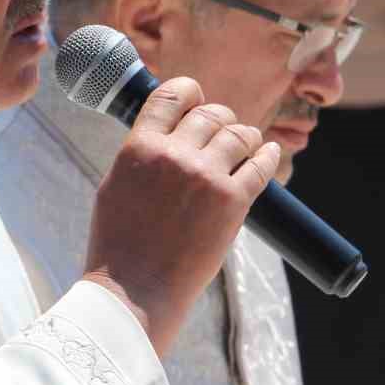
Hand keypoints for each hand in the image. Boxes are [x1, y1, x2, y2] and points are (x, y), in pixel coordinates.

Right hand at [82, 77, 278, 355]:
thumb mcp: (115, 187)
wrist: (134, 293)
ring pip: (240, 134)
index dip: (189, 91)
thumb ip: (141, 155)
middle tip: (223, 133)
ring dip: (246, 137)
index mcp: (139, 148)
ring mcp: (205, 177)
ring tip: (247, 146)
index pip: (171, 95)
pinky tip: (269, 153)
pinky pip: (261, 165)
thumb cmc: (119, 246)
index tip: (196, 98)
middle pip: (212, 114)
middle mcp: (174, 155)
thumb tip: (165, 134)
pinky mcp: (232, 202)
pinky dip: (268, 155)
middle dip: (220, 119)